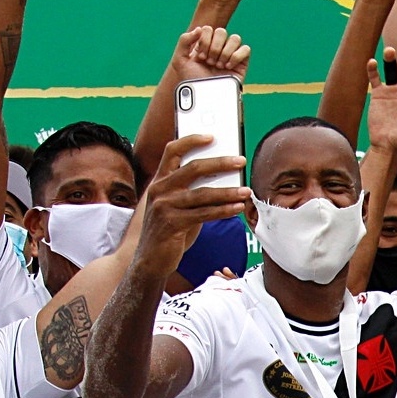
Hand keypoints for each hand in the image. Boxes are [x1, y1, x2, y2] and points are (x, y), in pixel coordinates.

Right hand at [136, 132, 250, 274]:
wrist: (150, 260)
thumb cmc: (168, 231)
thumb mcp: (176, 206)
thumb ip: (192, 192)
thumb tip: (223, 179)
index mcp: (159, 181)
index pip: (172, 151)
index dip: (191, 140)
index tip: (212, 136)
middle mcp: (159, 190)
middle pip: (193, 168)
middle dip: (220, 163)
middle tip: (240, 161)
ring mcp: (164, 207)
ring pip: (202, 193)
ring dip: (228, 192)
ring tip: (246, 191)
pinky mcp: (172, 224)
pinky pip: (204, 214)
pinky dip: (223, 211)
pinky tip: (237, 208)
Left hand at [172, 26, 250, 82]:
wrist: (205, 97)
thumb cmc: (193, 81)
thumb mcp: (180, 60)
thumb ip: (184, 40)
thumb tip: (200, 29)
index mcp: (206, 45)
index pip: (208, 29)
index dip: (204, 41)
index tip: (200, 58)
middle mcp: (219, 48)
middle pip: (221, 31)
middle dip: (214, 47)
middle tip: (209, 62)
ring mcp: (231, 55)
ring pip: (235, 38)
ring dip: (225, 52)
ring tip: (219, 65)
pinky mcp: (242, 63)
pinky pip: (246, 49)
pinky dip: (236, 56)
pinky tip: (228, 66)